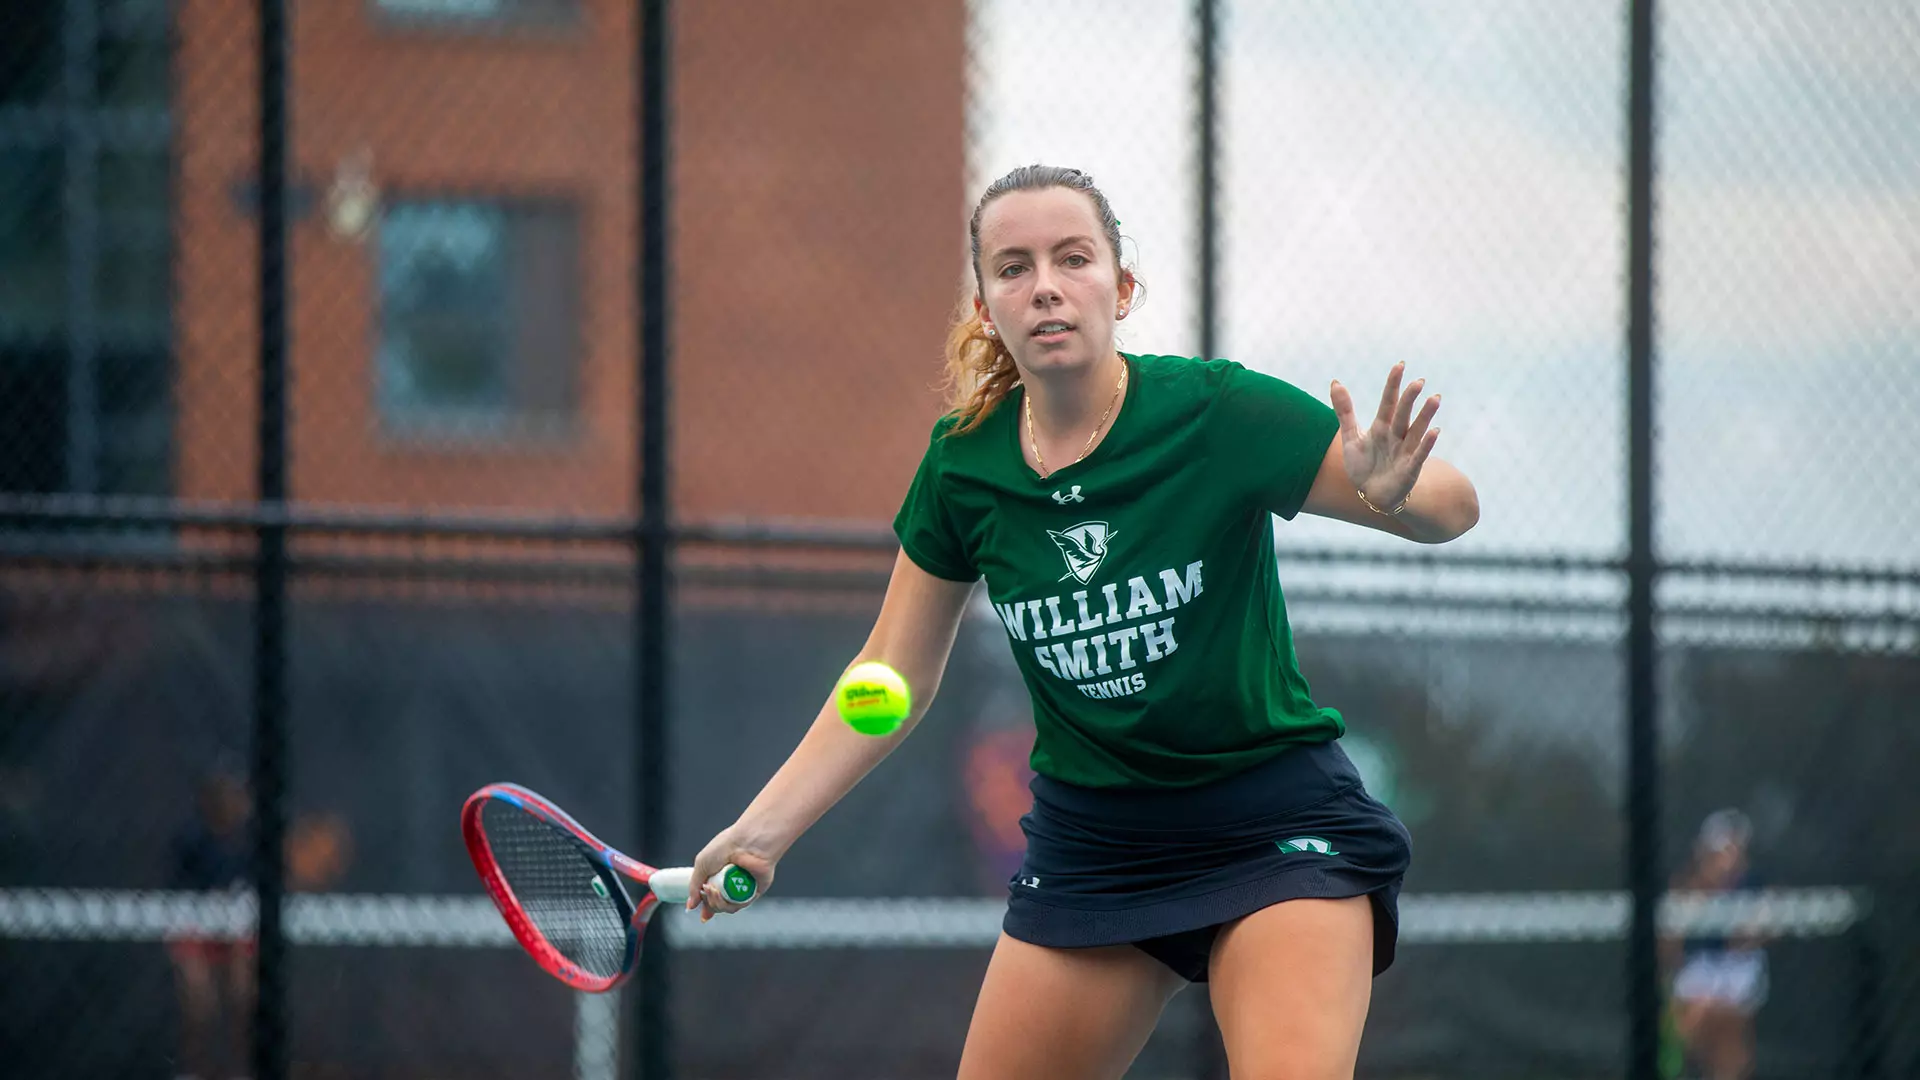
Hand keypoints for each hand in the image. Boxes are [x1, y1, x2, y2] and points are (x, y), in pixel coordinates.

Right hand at [685, 824, 776, 921]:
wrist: (746, 842)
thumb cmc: (725, 846)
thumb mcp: (701, 864)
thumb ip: (694, 886)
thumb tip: (690, 905)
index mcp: (718, 876)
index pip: (710, 897)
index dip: (705, 907)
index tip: (699, 912)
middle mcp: (731, 883)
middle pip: (717, 905)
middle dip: (709, 901)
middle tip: (708, 889)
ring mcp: (743, 888)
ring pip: (728, 907)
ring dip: (717, 902)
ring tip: (715, 890)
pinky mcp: (755, 891)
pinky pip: (741, 904)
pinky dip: (730, 903)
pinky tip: (725, 893)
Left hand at [1329, 362, 1441, 510]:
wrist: (1371, 495)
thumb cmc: (1363, 465)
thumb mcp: (1350, 437)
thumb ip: (1344, 411)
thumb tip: (1335, 381)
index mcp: (1381, 427)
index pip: (1388, 402)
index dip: (1393, 385)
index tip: (1400, 365)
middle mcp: (1395, 436)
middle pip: (1402, 414)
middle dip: (1409, 399)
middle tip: (1418, 382)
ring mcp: (1404, 451)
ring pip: (1415, 430)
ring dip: (1425, 416)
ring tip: (1435, 399)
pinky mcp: (1409, 469)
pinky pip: (1419, 454)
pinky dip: (1426, 444)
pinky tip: (1435, 431)